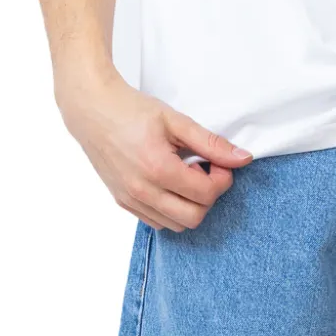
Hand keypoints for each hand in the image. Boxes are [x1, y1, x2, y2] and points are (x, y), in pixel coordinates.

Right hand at [57, 68, 253, 229]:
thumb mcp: (176, 121)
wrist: (92, 111)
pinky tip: (168, 184)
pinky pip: (156, 222)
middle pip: (194, 218)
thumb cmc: (132, 110)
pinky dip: (170, 210)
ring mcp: (130, 200)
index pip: (206, 194)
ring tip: (183, 176)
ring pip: (176, 225)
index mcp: (158, 169)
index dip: (222, 179)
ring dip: (189, 205)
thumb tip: (243, 159)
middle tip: (203, 171)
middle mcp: (142, 191)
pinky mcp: (122, 202)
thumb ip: (211, 143)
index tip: (217, 162)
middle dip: (208, 197)